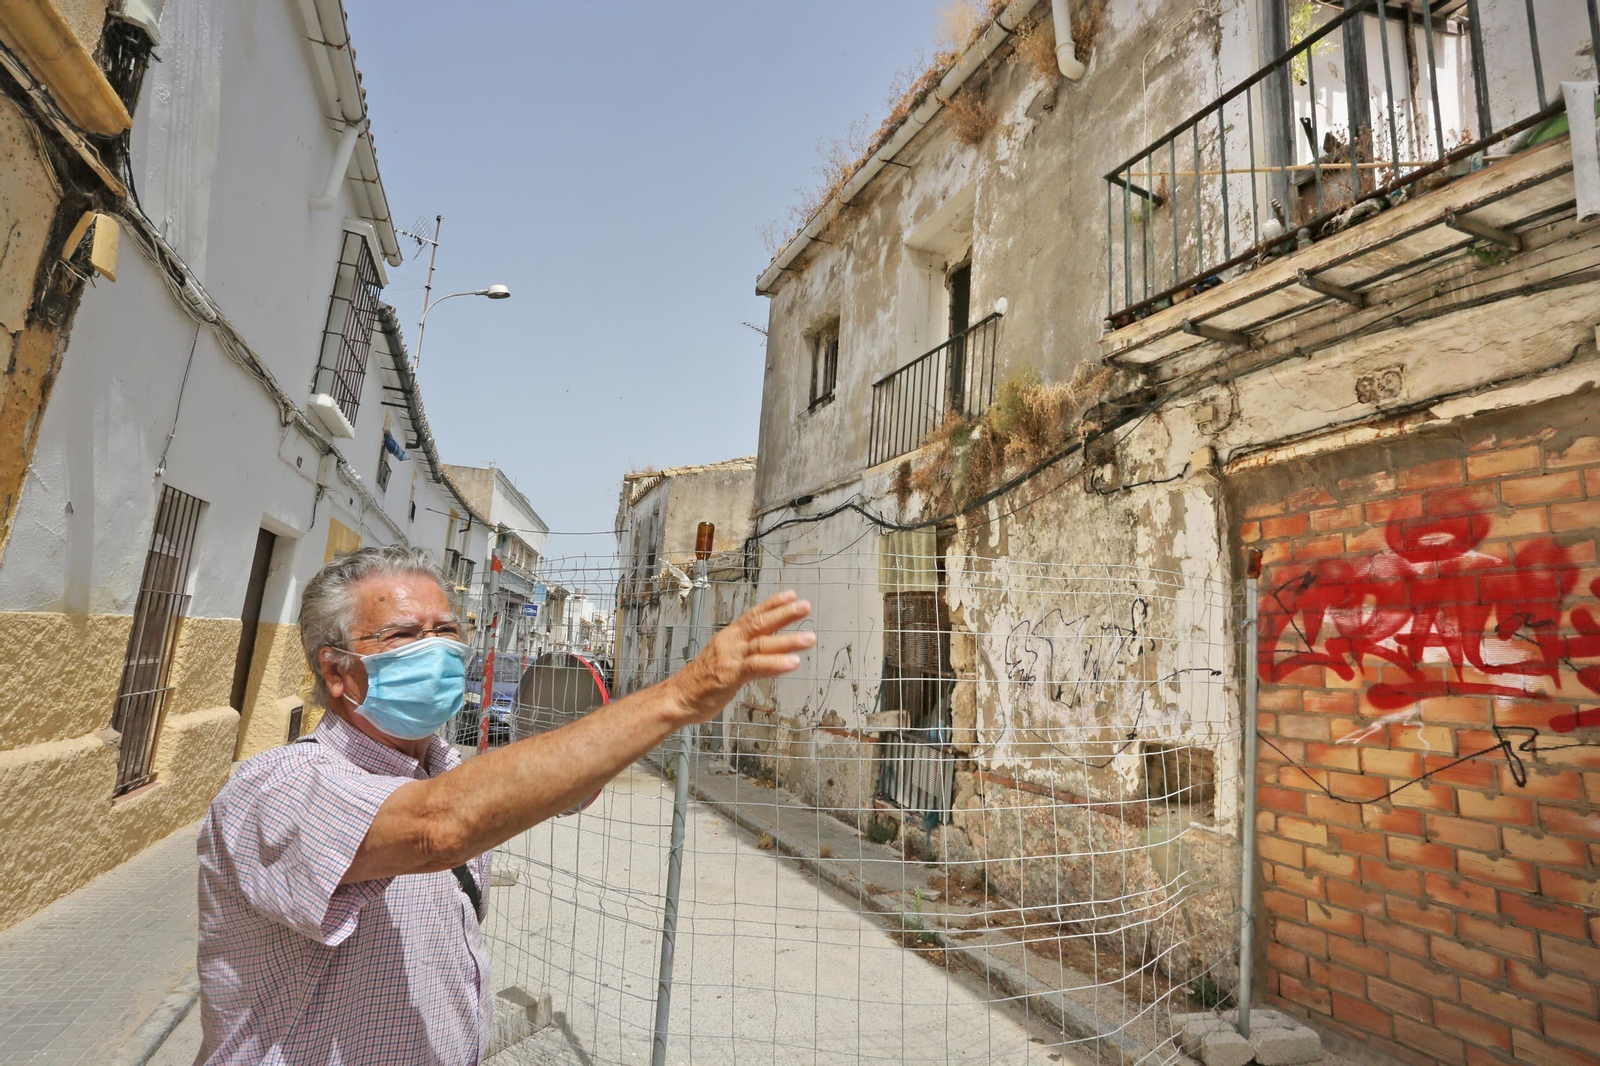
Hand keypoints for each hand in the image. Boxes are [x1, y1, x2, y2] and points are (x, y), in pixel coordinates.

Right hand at [670, 591, 812, 723]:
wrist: (678, 698)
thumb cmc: (701, 681)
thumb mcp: (726, 661)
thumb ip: (747, 654)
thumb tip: (769, 651)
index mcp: (729, 637)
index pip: (753, 615)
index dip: (773, 604)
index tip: (791, 595)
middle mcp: (731, 643)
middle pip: (760, 623)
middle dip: (785, 614)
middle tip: (805, 606)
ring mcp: (730, 658)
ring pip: (762, 644)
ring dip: (788, 640)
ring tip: (809, 637)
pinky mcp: (730, 675)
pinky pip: (756, 667)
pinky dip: (776, 663)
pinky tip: (793, 662)